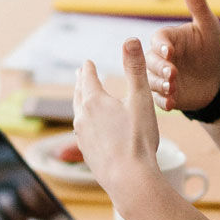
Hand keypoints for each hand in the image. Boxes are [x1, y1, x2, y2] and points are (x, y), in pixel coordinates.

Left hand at [72, 39, 163, 209]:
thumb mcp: (141, 99)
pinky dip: (84, 124)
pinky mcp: (86, 153)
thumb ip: (135, 69)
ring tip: (81, 100)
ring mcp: (82, 137)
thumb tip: (131, 40)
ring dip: (79, 103)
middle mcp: (83, 118)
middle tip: (79, 76)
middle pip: (79, 95)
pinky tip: (88, 130)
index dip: (88, 69)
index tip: (87, 63)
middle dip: (80, 83)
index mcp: (95, 101)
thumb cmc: (138, 139)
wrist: (129, 179)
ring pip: (78, 114)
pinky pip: (81, 133)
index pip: (88, 78)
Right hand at [146, 0, 219, 112]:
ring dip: (160, 85)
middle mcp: (158, 57)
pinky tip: (172, 103)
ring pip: (151, 80)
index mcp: (167, 38)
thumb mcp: (208, 27)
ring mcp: (159, 77)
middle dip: (160, 68)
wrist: (218, 80)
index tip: (170, 52)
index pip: (157, 39)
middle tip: (173, 74)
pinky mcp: (163, 95)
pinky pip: (157, 99)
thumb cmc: (213, 49)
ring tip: (173, 89)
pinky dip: (163, 102)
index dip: (161, 46)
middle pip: (150, 61)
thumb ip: (197, 3)